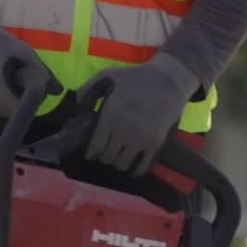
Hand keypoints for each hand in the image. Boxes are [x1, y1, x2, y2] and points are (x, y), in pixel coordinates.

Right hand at [0, 7, 62, 116]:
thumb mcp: (24, 52)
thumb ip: (40, 72)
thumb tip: (58, 91)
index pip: (20, 108)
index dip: (33, 99)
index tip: (36, 85)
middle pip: (15, 112)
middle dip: (26, 99)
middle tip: (26, 78)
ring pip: (8, 112)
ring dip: (17, 100)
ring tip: (14, 78)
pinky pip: (0, 109)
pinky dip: (8, 99)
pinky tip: (6, 83)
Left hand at [79, 54, 200, 174]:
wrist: (169, 80)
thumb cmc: (136, 77)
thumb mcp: (108, 76)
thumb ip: (87, 90)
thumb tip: (76, 109)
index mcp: (110, 115)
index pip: (95, 145)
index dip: (90, 153)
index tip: (89, 154)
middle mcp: (124, 131)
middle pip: (107, 157)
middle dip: (103, 156)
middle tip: (104, 152)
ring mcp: (141, 139)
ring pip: (122, 164)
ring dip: (118, 162)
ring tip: (118, 156)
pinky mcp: (156, 144)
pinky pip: (142, 166)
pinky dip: (135, 170)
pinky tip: (131, 167)